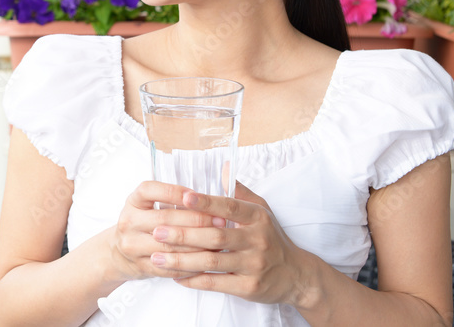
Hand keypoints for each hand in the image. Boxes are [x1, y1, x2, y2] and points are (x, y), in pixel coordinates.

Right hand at [109, 181, 227, 281]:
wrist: (120, 253)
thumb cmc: (143, 224)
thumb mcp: (147, 205)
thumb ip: (170, 198)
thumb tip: (205, 196)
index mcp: (133, 202)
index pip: (149, 190)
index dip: (173, 191)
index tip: (197, 194)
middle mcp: (129, 222)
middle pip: (164, 219)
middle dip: (196, 219)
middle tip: (221, 220)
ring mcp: (133, 246)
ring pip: (170, 246)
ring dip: (198, 244)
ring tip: (220, 241)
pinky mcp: (142, 266)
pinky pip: (171, 267)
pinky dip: (192, 264)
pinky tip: (208, 258)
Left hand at [149, 182, 312, 305]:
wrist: (296, 275)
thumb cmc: (271, 239)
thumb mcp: (262, 211)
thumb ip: (240, 192)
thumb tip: (223, 166)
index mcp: (257, 217)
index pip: (229, 207)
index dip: (206, 202)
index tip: (183, 197)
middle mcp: (257, 240)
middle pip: (215, 236)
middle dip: (183, 234)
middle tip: (157, 231)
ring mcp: (254, 265)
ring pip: (212, 261)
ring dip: (182, 260)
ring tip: (157, 257)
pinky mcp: (249, 287)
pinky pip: (217, 283)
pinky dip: (194, 280)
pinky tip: (175, 276)